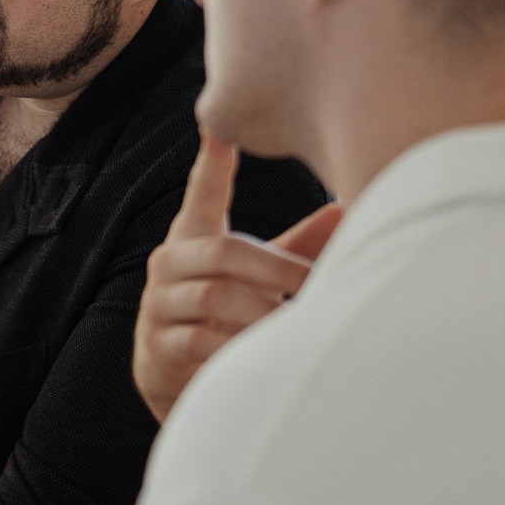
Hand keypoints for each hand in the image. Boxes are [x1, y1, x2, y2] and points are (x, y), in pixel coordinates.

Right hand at [133, 138, 342, 422]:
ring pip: (215, 299)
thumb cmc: (224, 315)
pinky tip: (261, 353)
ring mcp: (159, 305)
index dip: (211, 163)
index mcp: (192, 237)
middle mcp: (169, 263)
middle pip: (222, 251)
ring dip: (262, 311)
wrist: (171, 376)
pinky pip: (202, 343)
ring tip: (291, 324)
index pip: (202, 194)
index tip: (217, 128)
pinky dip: (238, 347)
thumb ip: (294, 248)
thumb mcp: (256, 278)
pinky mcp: (158, 347)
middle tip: (313, 285)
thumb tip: (346, 208)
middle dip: (274, 268)